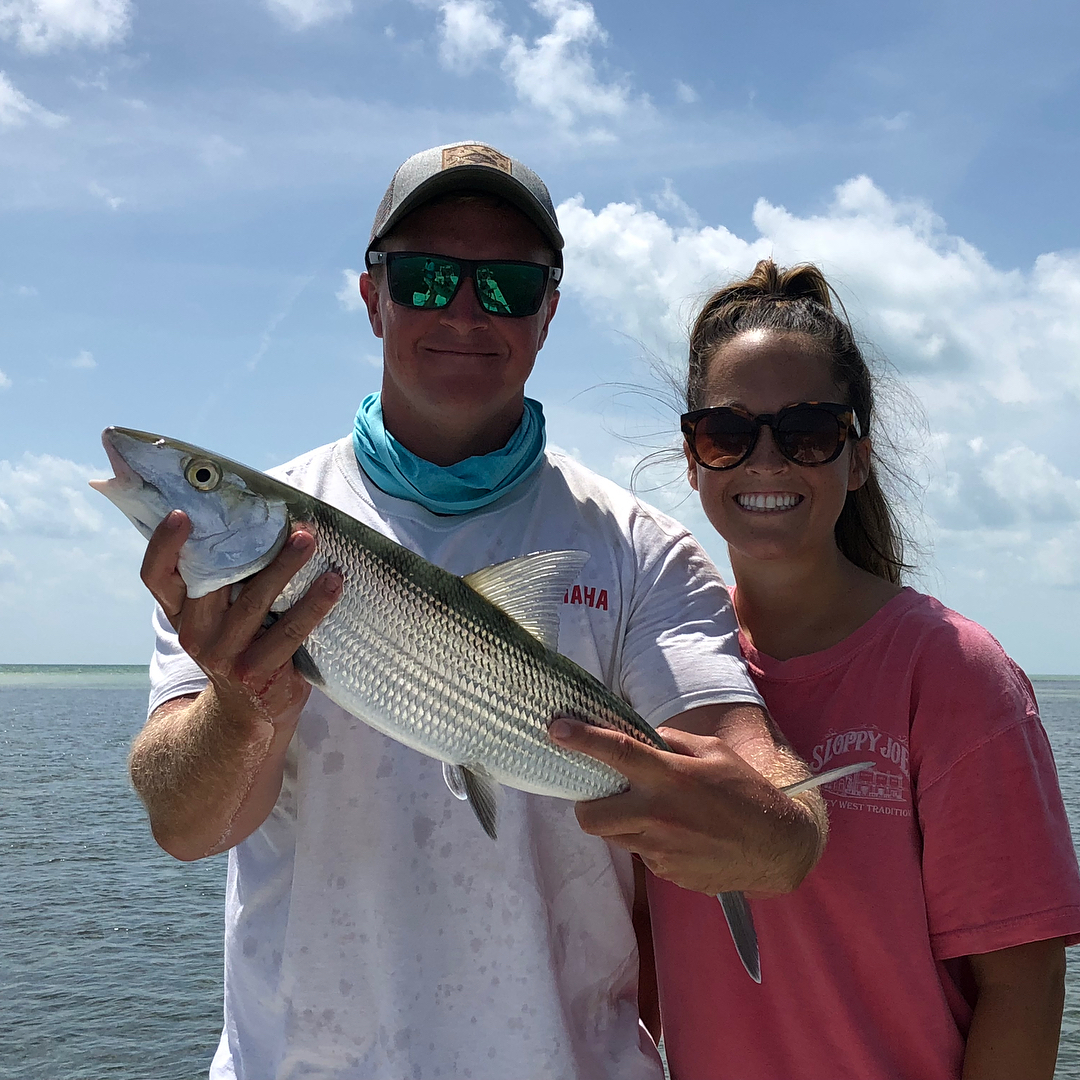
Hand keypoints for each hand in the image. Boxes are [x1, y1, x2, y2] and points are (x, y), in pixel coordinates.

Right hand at [141, 510, 342, 729]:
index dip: (163, 546)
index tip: (181, 515)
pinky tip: (333, 583)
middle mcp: (197, 633)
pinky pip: (290, 631)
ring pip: (255, 601)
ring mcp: (225, 654)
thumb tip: (260, 521)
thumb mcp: (218, 619)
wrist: (247, 713)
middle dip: (246, 545)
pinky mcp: (257, 671)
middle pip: (214, 580)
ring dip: (285, 566)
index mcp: (182, 613)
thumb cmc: (239, 648)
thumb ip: (224, 582)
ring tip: (308, 540)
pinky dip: (314, 604)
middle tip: (280, 519)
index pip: (158, 577)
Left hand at [548, 717, 817, 895]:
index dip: (581, 739)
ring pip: (614, 837)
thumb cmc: (747, 792)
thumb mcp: (714, 752)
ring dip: (621, 822)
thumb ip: (671, 742)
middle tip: (607, 794)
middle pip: (590, 816)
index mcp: (670, 777)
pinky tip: (678, 834)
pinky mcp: (666, 873)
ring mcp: (659, 850)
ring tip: (653, 812)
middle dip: (588, 804)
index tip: (555, 728)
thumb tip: (639, 737)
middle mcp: (657, 816)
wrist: (777, 848)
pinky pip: (641, 853)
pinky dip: (649, 840)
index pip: (616, 753)